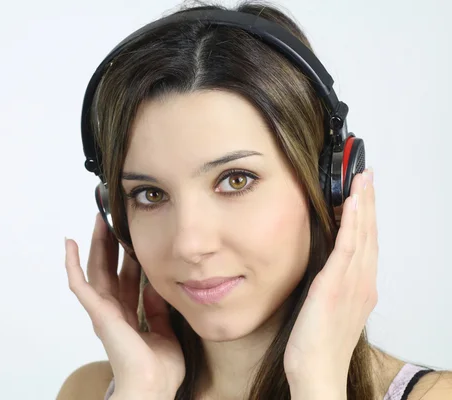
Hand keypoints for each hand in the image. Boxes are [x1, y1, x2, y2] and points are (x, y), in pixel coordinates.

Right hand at [64, 214, 184, 397]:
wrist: (152, 386)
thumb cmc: (159, 369)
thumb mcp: (165, 330)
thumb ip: (158, 308)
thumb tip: (155, 284)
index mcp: (128, 315)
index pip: (126, 278)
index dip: (128, 257)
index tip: (133, 236)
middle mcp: (113, 310)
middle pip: (109, 269)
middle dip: (110, 243)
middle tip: (112, 219)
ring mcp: (103, 310)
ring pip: (96, 269)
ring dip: (96, 244)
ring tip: (99, 219)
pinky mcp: (97, 312)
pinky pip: (80, 284)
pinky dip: (73, 264)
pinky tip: (70, 244)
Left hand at [284, 168, 377, 392]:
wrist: (316, 372)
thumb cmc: (318, 345)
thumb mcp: (328, 308)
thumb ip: (331, 285)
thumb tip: (323, 267)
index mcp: (360, 288)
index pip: (366, 243)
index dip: (366, 217)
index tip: (363, 193)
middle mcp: (361, 283)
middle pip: (369, 234)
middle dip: (368, 203)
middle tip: (367, 176)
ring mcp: (351, 284)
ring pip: (361, 235)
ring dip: (363, 205)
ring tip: (362, 180)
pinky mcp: (334, 286)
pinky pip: (347, 248)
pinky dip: (352, 223)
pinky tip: (351, 203)